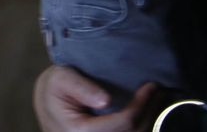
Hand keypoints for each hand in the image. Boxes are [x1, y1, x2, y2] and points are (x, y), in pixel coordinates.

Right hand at [33, 66, 154, 131]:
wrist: (46, 103)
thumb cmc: (54, 88)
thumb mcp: (61, 78)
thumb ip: (81, 87)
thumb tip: (105, 100)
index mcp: (79, 131)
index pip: (121, 123)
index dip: (140, 106)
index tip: (151, 86)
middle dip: (149, 113)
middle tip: (160, 91)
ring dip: (148, 121)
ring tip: (157, 99)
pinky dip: (139, 127)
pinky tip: (145, 111)